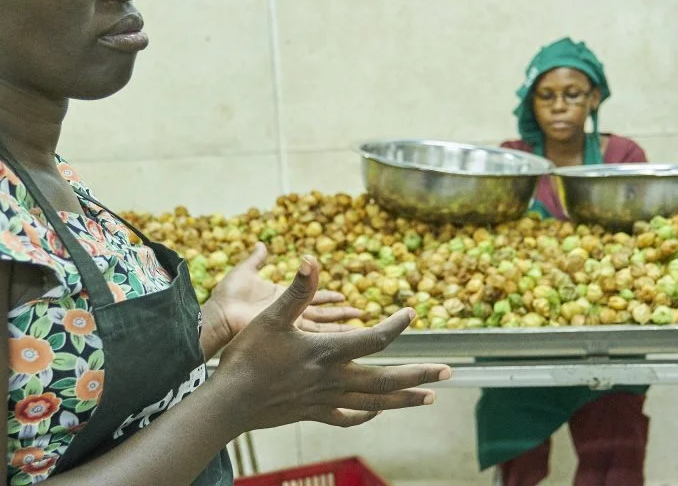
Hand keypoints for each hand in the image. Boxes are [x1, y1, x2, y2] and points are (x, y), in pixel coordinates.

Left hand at [203, 243, 361, 348]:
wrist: (220, 317)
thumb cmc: (228, 297)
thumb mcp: (245, 271)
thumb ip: (256, 259)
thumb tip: (261, 244)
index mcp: (282, 299)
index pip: (310, 297)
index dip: (327, 297)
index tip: (343, 296)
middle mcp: (289, 315)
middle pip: (322, 315)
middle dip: (341, 314)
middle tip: (362, 314)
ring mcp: (290, 326)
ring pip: (324, 326)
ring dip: (343, 325)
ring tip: (363, 324)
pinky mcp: (289, 334)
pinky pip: (317, 333)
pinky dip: (334, 335)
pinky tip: (350, 336)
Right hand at [210, 255, 451, 432]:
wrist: (229, 402)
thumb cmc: (247, 357)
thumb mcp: (271, 316)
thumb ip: (297, 290)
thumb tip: (312, 259)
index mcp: (327, 352)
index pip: (375, 339)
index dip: (396, 325)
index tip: (411, 312)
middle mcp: (333, 379)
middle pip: (386, 379)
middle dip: (419, 375)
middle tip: (448, 372)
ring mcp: (325, 399)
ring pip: (375, 402)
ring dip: (404, 399)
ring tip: (429, 398)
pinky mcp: (313, 413)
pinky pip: (348, 418)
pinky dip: (366, 414)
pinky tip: (376, 411)